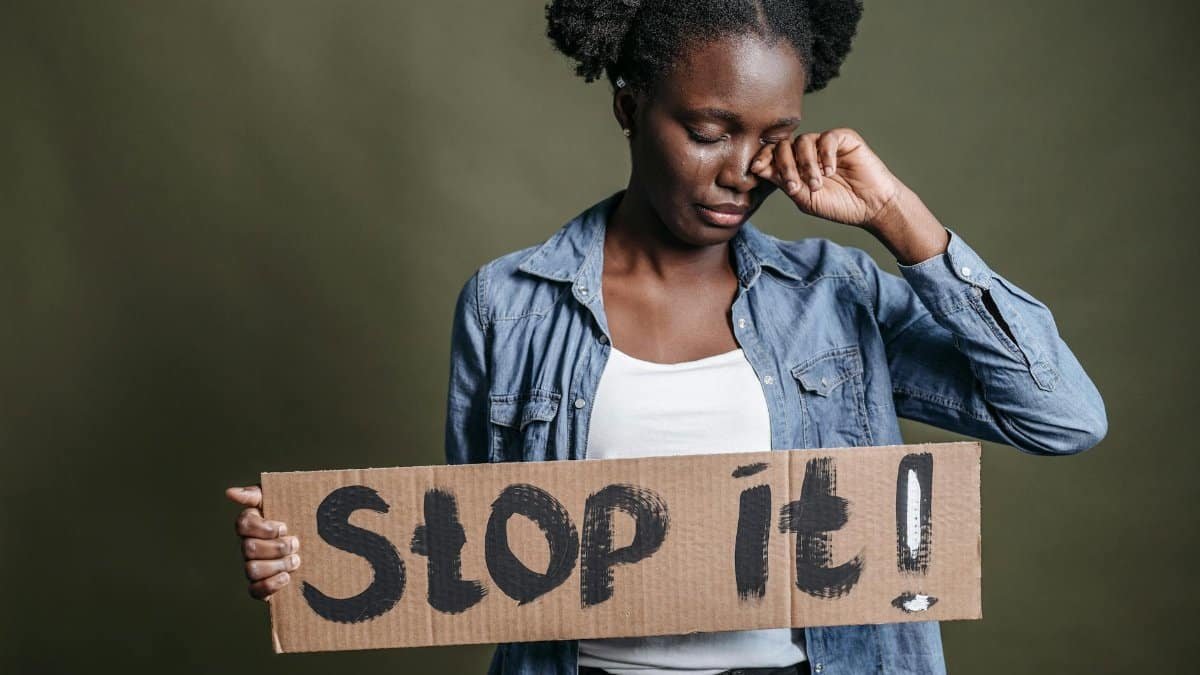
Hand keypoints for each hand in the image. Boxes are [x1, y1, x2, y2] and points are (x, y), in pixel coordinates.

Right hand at [227, 485, 300, 600]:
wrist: (320, 542)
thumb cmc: (296, 516)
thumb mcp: (282, 499)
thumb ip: (256, 494)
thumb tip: (230, 493)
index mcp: (252, 525)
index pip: (242, 525)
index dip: (263, 528)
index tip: (284, 527)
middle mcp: (248, 546)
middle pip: (249, 549)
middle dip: (276, 547)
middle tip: (295, 544)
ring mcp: (253, 566)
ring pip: (251, 569)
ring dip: (277, 565)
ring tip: (296, 560)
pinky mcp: (261, 586)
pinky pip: (254, 591)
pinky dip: (270, 585)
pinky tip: (286, 577)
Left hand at [750, 127, 904, 229]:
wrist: (870, 206)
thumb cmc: (839, 205)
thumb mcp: (805, 199)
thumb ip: (785, 183)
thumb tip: (760, 169)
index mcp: (795, 167)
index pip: (772, 155)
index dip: (762, 158)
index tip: (756, 168)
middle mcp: (807, 153)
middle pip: (784, 146)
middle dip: (784, 166)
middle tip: (794, 185)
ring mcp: (824, 145)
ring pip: (803, 141)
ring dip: (807, 165)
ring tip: (817, 184)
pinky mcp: (843, 139)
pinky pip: (827, 138)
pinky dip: (825, 155)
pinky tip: (831, 171)